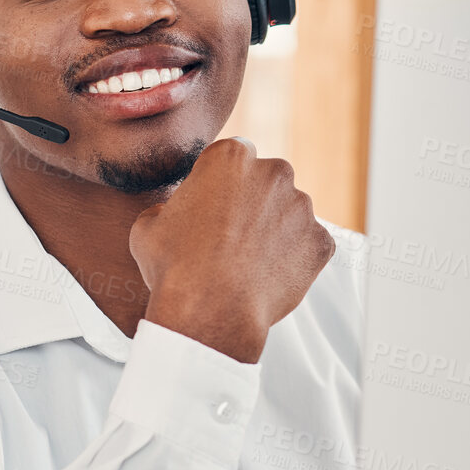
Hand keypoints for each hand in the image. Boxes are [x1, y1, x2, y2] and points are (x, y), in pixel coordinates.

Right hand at [129, 137, 335, 362]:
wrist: (211, 312)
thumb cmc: (175, 267)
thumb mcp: (149, 225)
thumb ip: (168, 207)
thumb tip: (171, 213)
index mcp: (231, 157)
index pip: (233, 158)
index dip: (222, 183)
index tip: (215, 206)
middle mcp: (273, 172)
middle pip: (267, 180)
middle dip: (254, 202)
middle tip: (233, 235)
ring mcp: (302, 207)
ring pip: (290, 212)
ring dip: (276, 229)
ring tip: (250, 261)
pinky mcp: (321, 242)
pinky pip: (309, 245)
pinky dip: (295, 258)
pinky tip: (269, 276)